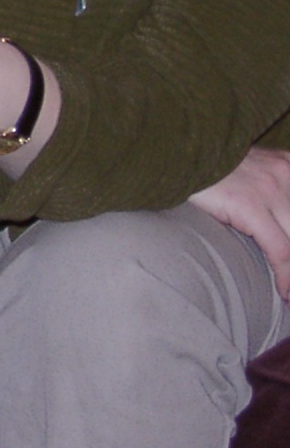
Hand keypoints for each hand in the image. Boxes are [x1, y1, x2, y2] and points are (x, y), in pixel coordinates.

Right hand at [191, 148, 289, 298]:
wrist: (169, 155)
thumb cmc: (200, 169)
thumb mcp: (244, 173)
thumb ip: (265, 193)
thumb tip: (273, 230)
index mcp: (285, 165)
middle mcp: (284, 172)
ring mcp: (269, 188)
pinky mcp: (249, 205)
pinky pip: (281, 251)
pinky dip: (286, 276)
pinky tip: (285, 292)